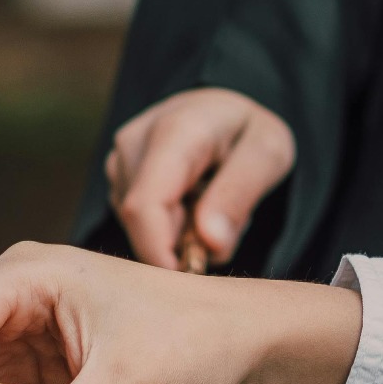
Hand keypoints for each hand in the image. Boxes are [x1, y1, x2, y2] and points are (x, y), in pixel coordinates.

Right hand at [107, 88, 294, 267]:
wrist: (221, 109)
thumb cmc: (247, 130)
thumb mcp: (268, 152)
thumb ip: (240, 194)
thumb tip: (211, 244)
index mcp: (175, 131)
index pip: (145, 206)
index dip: (161, 252)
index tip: (190, 274)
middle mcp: (133, 144)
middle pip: (141, 223)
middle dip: (179, 243)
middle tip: (223, 231)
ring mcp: (117, 162)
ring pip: (137, 227)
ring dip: (175, 235)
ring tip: (209, 208)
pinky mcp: (114, 179)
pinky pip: (135, 222)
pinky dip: (166, 227)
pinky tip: (189, 206)